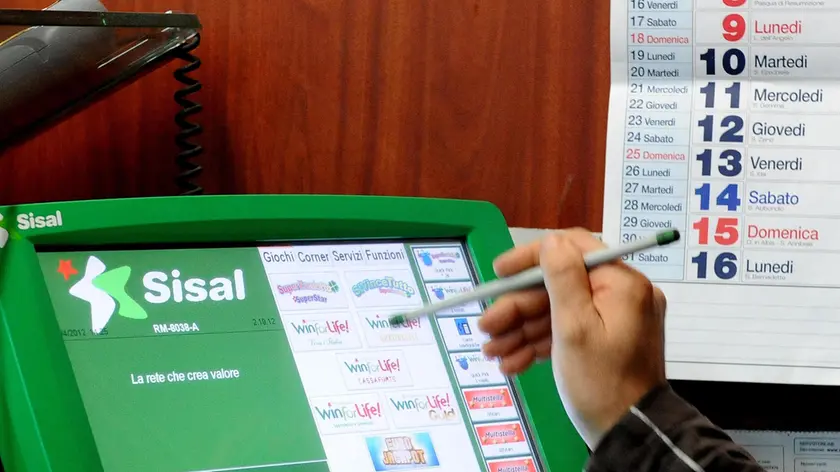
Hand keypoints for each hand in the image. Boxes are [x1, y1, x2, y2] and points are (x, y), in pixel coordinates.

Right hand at [479, 229, 667, 448]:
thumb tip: (551, 241)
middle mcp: (622, 295)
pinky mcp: (607, 341)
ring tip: (493, 352)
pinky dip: (540, 343)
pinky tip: (513, 361)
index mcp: (621, 283)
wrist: (629, 434)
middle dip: (518, 308)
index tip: (500, 270)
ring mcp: (615, 319)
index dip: (531, 257)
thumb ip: (562, 279)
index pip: (572, 249)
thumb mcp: (574, 328)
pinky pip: (568, 331)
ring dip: (522, 330)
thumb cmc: (601, 383)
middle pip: (559, 286)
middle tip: (487, 327)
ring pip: (558, 311)